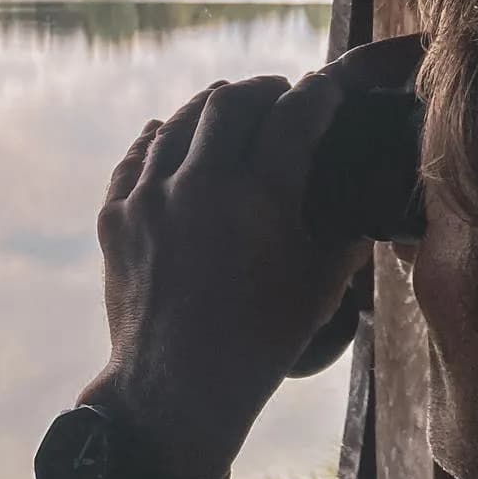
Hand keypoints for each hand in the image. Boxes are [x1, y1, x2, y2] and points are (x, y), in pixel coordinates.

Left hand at [82, 72, 369, 478]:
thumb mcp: (321, 285)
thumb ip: (345, 229)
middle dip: (262, 91)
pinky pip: (136, 157)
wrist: (174, 390)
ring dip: (210, 108)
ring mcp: (149, 197)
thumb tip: (362, 196)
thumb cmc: (260, 344)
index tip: (330, 88)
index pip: (297, 114)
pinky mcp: (115, 218)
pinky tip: (169, 136)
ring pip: (178, 122)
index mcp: (260, 195)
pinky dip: (159, 139)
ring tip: (228, 106)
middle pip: (230, 103)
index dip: (320, 93)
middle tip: (280, 95)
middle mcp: (200, 183)